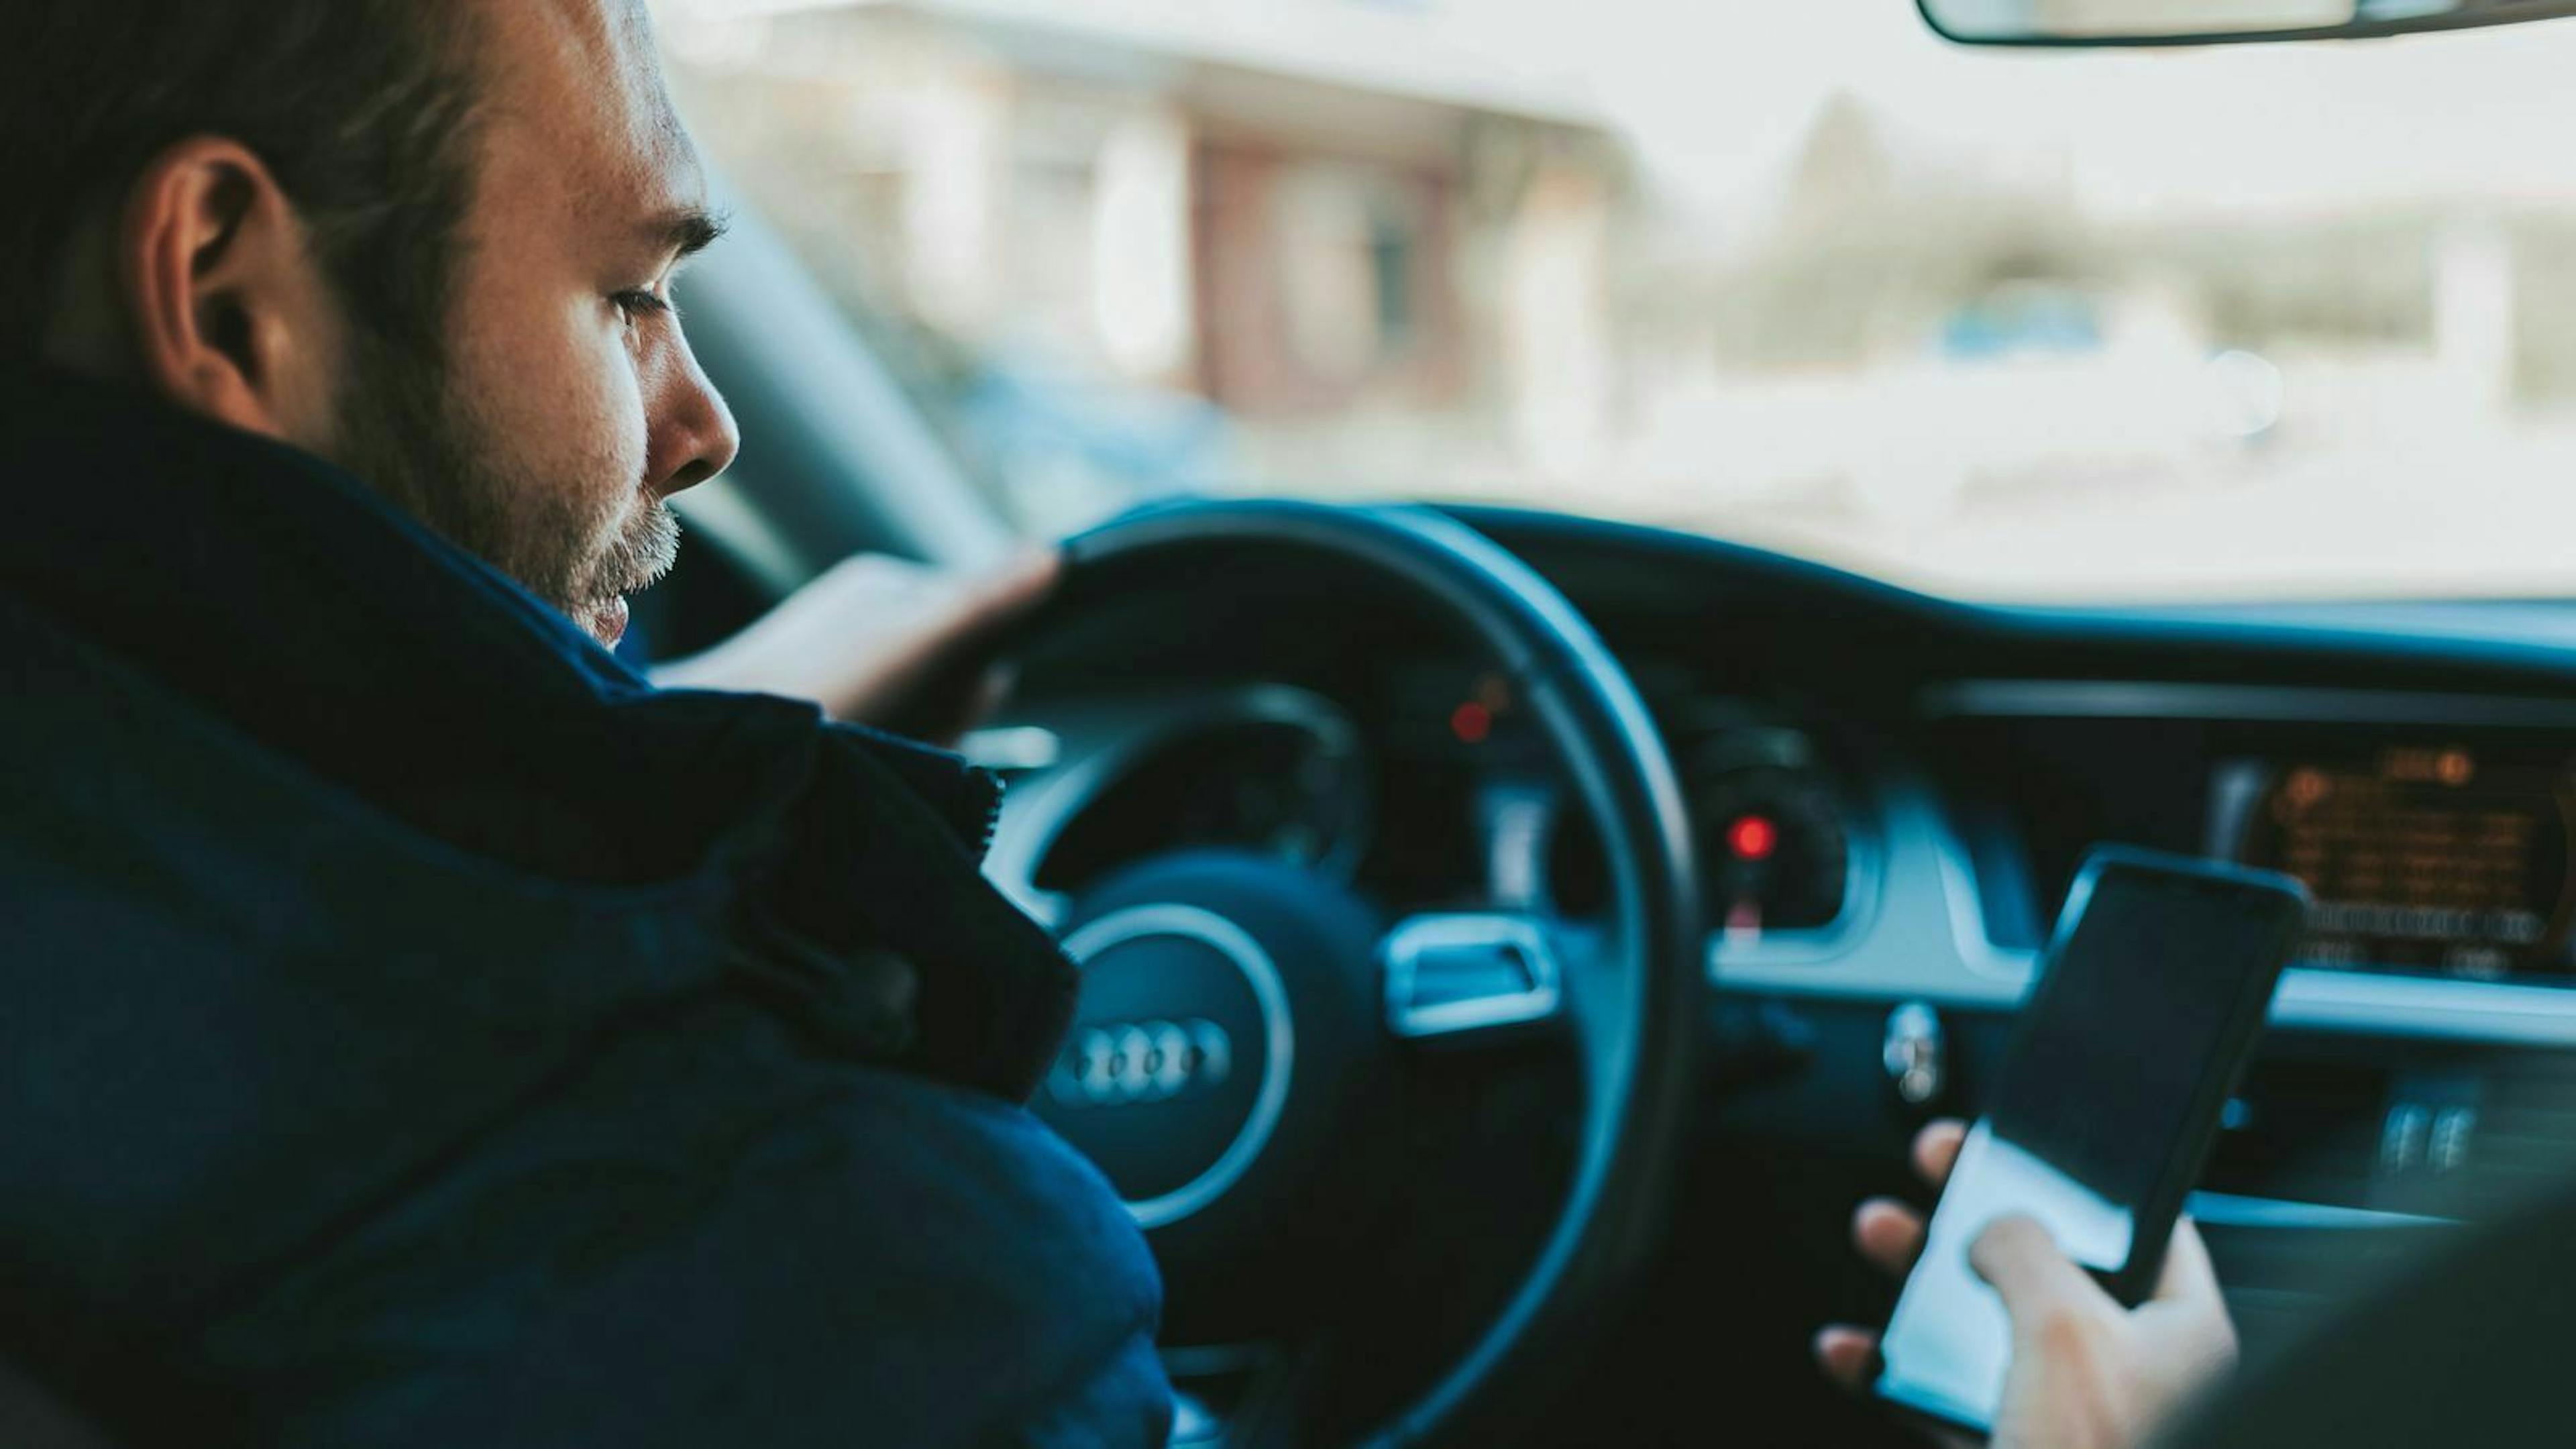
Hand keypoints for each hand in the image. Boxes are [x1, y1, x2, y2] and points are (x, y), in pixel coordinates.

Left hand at [653, 549, 1059, 742]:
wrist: (704, 747)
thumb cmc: (813, 689)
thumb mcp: (914, 643)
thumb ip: (984, 602)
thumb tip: (1054, 557)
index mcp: (884, 590)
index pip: (979, 623)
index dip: (979, 678)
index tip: (953, 701)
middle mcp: (859, 622)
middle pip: (950, 674)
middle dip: (946, 716)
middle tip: (907, 734)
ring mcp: (835, 668)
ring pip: (916, 714)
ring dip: (913, 744)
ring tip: (872, 750)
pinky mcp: (814, 714)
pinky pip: (879, 737)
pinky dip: (879, 757)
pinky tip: (851, 762)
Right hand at [1814, 1120, 2237, 1448]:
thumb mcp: (2063, 1328)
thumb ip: (2027, 1252)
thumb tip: (1998, 1227)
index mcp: (2181, 1335)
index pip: (2144, 1227)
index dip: (2079, 1178)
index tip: (2020, 1143)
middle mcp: (2134, 1375)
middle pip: (2048, 1267)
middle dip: (1975, 1216)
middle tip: (1932, 1170)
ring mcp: (2074, 1421)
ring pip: (1990, 1327)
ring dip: (1923, 1283)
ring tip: (1878, 1237)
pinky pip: (1951, 1401)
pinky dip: (1896, 1371)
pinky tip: (1856, 1352)